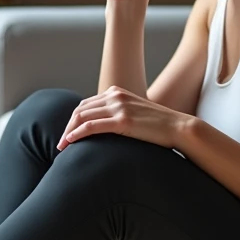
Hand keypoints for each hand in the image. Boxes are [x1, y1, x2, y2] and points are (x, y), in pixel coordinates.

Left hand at [57, 86, 189, 151]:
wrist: (179, 128)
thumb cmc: (159, 126)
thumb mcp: (136, 114)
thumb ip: (120, 115)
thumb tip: (107, 128)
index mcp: (118, 92)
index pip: (87, 104)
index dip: (74, 119)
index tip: (68, 134)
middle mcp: (116, 96)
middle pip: (80, 109)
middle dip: (67, 126)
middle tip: (60, 142)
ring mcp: (119, 107)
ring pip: (82, 116)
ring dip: (68, 131)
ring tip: (61, 146)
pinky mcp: (123, 121)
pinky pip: (91, 126)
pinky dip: (77, 134)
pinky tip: (70, 142)